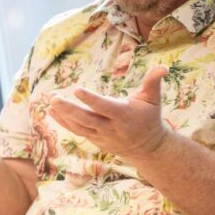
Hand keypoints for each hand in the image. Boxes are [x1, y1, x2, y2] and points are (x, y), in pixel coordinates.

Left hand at [47, 65, 170, 159]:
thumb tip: (164, 66)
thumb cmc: (149, 117)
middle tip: (54, 98)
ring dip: (63, 114)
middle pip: (87, 119)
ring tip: (51, 100)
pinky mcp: (94, 139)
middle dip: (69, 109)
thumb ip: (154, 82)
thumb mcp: (153, 99)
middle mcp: (111, 127)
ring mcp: (101, 136)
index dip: (91, 99)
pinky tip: (51, 110)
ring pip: (79, 127)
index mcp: (124, 115)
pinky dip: (63, 122)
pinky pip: (76, 131)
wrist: (146, 148)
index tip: (76, 89)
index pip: (105, 107)